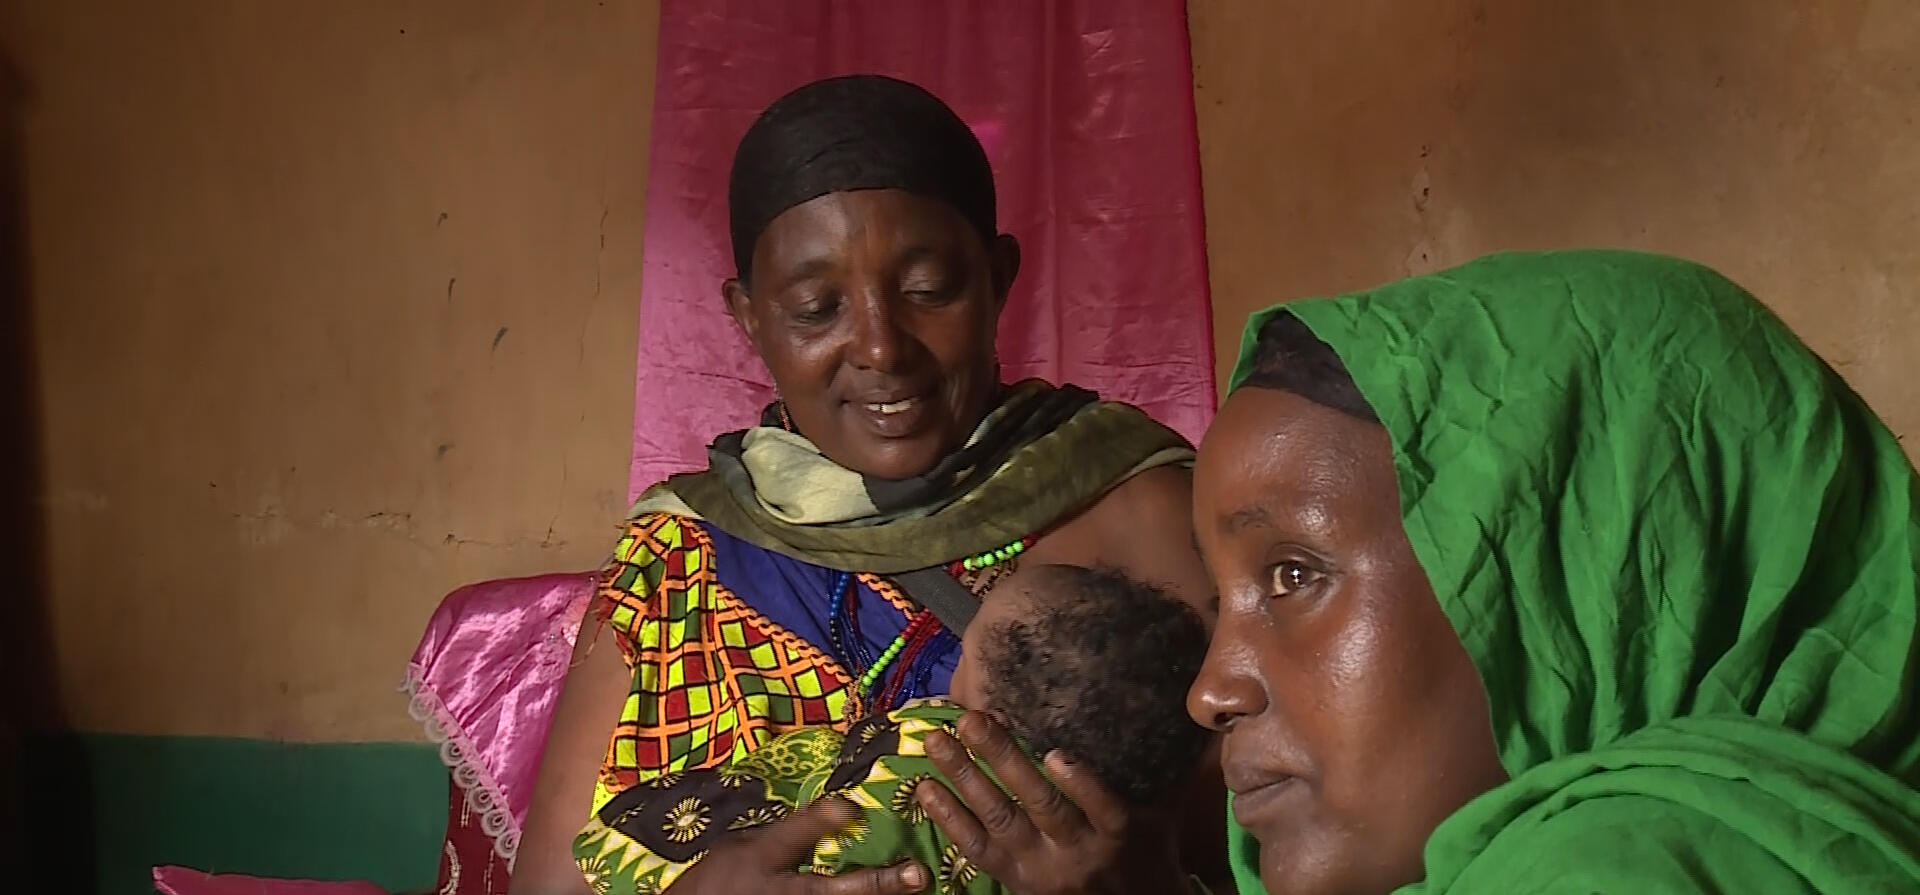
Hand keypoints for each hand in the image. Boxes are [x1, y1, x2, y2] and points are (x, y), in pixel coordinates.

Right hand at [667, 797, 929, 893]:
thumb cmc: (719, 879)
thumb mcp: (744, 847)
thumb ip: (788, 833)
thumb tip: (840, 813)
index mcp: (762, 858)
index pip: (794, 835)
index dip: (823, 820)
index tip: (853, 809)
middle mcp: (778, 891)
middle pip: (830, 890)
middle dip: (875, 883)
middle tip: (916, 874)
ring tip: (915, 891)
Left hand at [915, 711, 1187, 894]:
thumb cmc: (1147, 852)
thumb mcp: (1162, 815)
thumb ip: (1166, 769)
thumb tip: (1182, 711)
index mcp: (1119, 832)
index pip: (1102, 807)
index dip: (1081, 783)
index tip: (1057, 753)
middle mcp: (1079, 853)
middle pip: (1039, 806)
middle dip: (1003, 760)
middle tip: (972, 720)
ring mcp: (1041, 871)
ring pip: (999, 821)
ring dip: (965, 779)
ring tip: (936, 742)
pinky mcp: (1014, 881)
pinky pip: (976, 850)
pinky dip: (950, 818)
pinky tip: (925, 789)